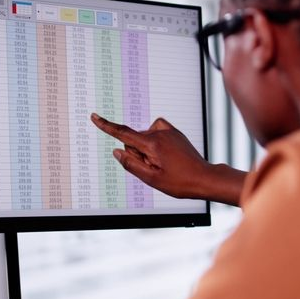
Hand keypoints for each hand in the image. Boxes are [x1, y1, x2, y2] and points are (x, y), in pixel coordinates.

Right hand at [91, 113, 246, 205]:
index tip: (94, 117)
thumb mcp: (151, 178)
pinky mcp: (174, 133)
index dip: (106, 126)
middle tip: (155, 169)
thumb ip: (131, 164)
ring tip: (164, 165)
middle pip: (134, 141)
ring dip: (147, 150)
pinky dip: (155, 143)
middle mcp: (159, 133)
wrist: (204, 178)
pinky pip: (155, 134)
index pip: (123, 134)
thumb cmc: (180, 182)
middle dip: (137, 153)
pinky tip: (165, 155)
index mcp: (152, 144)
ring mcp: (168, 131)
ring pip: (144, 138)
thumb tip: (117, 152)